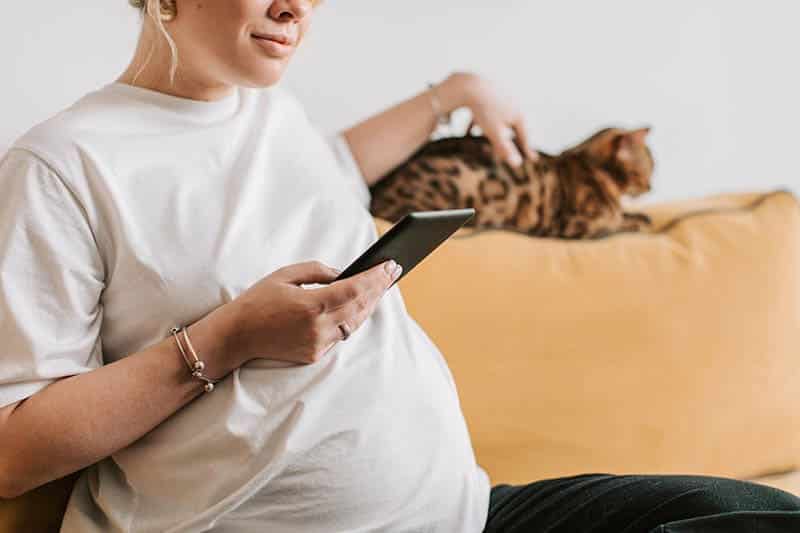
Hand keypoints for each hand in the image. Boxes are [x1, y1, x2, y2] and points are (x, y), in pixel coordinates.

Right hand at [223, 260, 401, 365]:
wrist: (236, 336)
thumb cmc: (258, 300)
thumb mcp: (285, 275)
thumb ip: (318, 270)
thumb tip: (345, 273)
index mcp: (311, 305)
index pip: (355, 289)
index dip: (376, 277)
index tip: (391, 265)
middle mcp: (318, 328)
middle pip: (360, 306)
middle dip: (380, 288)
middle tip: (393, 271)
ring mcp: (318, 344)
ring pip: (355, 323)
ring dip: (370, 304)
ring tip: (382, 285)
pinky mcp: (315, 354)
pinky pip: (342, 334)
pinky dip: (353, 319)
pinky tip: (362, 305)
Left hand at [457, 72, 538, 167]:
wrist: (470, 84)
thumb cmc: (484, 110)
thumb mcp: (495, 132)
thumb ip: (505, 148)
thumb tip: (517, 165)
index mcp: (517, 115)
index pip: (524, 136)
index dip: (527, 149)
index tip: (533, 159)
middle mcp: (513, 105)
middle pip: (513, 127)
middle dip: (512, 140)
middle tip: (518, 148)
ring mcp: (501, 98)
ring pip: (499, 119)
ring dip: (494, 132)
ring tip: (493, 141)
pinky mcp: (488, 94)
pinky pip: (485, 113)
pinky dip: (479, 123)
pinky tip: (469, 131)